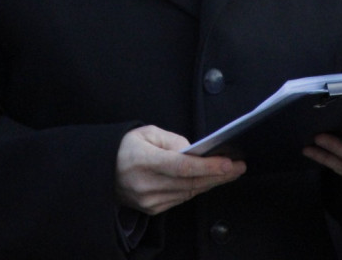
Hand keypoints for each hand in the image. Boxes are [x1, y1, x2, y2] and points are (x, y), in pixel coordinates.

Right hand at [115, 125, 245, 214]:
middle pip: (190, 182)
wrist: (102, 169)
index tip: (228, 163)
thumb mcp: (147, 132)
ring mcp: (148, 200)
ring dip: (211, 183)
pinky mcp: (152, 209)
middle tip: (239, 167)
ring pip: (189, 192)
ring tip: (230, 172)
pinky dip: (197, 189)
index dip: (207, 166)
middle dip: (218, 175)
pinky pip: (181, 199)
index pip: (181, 166)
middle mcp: (145, 183)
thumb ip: (173, 141)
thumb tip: (194, 152)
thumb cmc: (126, 146)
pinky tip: (209, 181)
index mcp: (143, 159)